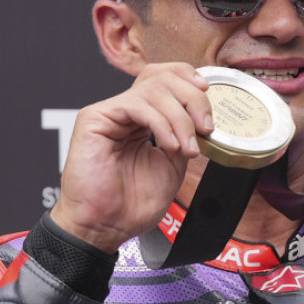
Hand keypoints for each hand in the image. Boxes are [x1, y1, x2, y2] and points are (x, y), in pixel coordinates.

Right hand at [50, 63, 213, 252]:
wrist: (107, 227)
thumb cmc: (133, 202)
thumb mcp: (174, 163)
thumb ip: (186, 135)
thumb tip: (206, 118)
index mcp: (144, 116)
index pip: (166, 77)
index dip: (189, 78)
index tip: (208, 95)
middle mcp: (127, 109)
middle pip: (163, 76)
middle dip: (193, 99)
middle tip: (205, 128)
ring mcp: (110, 111)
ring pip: (154, 89)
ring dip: (180, 118)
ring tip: (186, 148)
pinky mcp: (95, 118)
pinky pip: (137, 105)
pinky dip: (161, 123)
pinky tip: (169, 146)